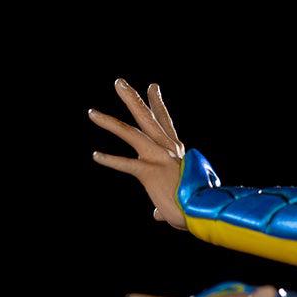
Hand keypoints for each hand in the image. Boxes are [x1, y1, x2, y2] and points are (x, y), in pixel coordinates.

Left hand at [89, 79, 187, 229]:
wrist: (204, 211)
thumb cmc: (196, 207)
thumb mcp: (184, 198)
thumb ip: (165, 204)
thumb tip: (158, 214)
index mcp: (177, 153)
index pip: (166, 123)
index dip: (158, 104)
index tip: (152, 87)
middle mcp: (168, 151)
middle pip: (148, 118)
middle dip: (133, 99)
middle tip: (119, 82)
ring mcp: (159, 159)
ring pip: (132, 133)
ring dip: (110, 122)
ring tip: (91, 113)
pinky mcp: (150, 172)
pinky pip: (126, 164)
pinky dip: (111, 160)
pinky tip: (96, 155)